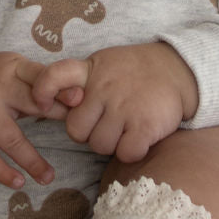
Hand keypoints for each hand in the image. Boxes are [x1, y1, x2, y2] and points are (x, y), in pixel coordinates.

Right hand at [0, 52, 70, 189]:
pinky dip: (3, 173)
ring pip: (11, 139)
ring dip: (32, 161)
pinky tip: (19, 182)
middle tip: (78, 134)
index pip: (39, 76)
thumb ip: (42, 83)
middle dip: (54, 117)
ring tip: (48, 177)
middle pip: (30, 104)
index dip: (59, 89)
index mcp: (12, 68)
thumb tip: (80, 99)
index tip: (79, 100)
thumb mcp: (14, 71)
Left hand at [30, 43, 199, 163]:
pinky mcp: (145, 125)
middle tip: (105, 124)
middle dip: (88, 133)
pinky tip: (139, 138)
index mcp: (90, 71)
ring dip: (111, 144)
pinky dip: (131, 152)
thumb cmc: (132, 72)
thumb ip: (79, 81)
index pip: (55, 75)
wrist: (178, 69)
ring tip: (125, 128)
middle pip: (76, 130)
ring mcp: (124, 107)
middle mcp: (104, 88)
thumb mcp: (102, 64)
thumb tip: (52, 103)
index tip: (40, 103)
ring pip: (99, 146)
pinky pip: (125, 153)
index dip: (43, 90)